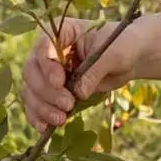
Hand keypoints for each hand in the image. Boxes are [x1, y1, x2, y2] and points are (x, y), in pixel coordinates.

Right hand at [20, 17, 139, 132]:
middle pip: (32, 72)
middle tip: (67, 105)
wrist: (129, 58)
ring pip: (31, 90)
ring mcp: (48, 72)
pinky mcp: (52, 91)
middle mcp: (49, 51)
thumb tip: (78, 93)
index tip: (60, 83)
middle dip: (46, 92)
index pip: (43, 47)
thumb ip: (94, 70)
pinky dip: (38, 116)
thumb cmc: (122, 46)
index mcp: (62, 32)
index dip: (47, 67)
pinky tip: (45, 128)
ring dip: (42, 107)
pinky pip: (36, 104)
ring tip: (60, 120)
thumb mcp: (113, 53)